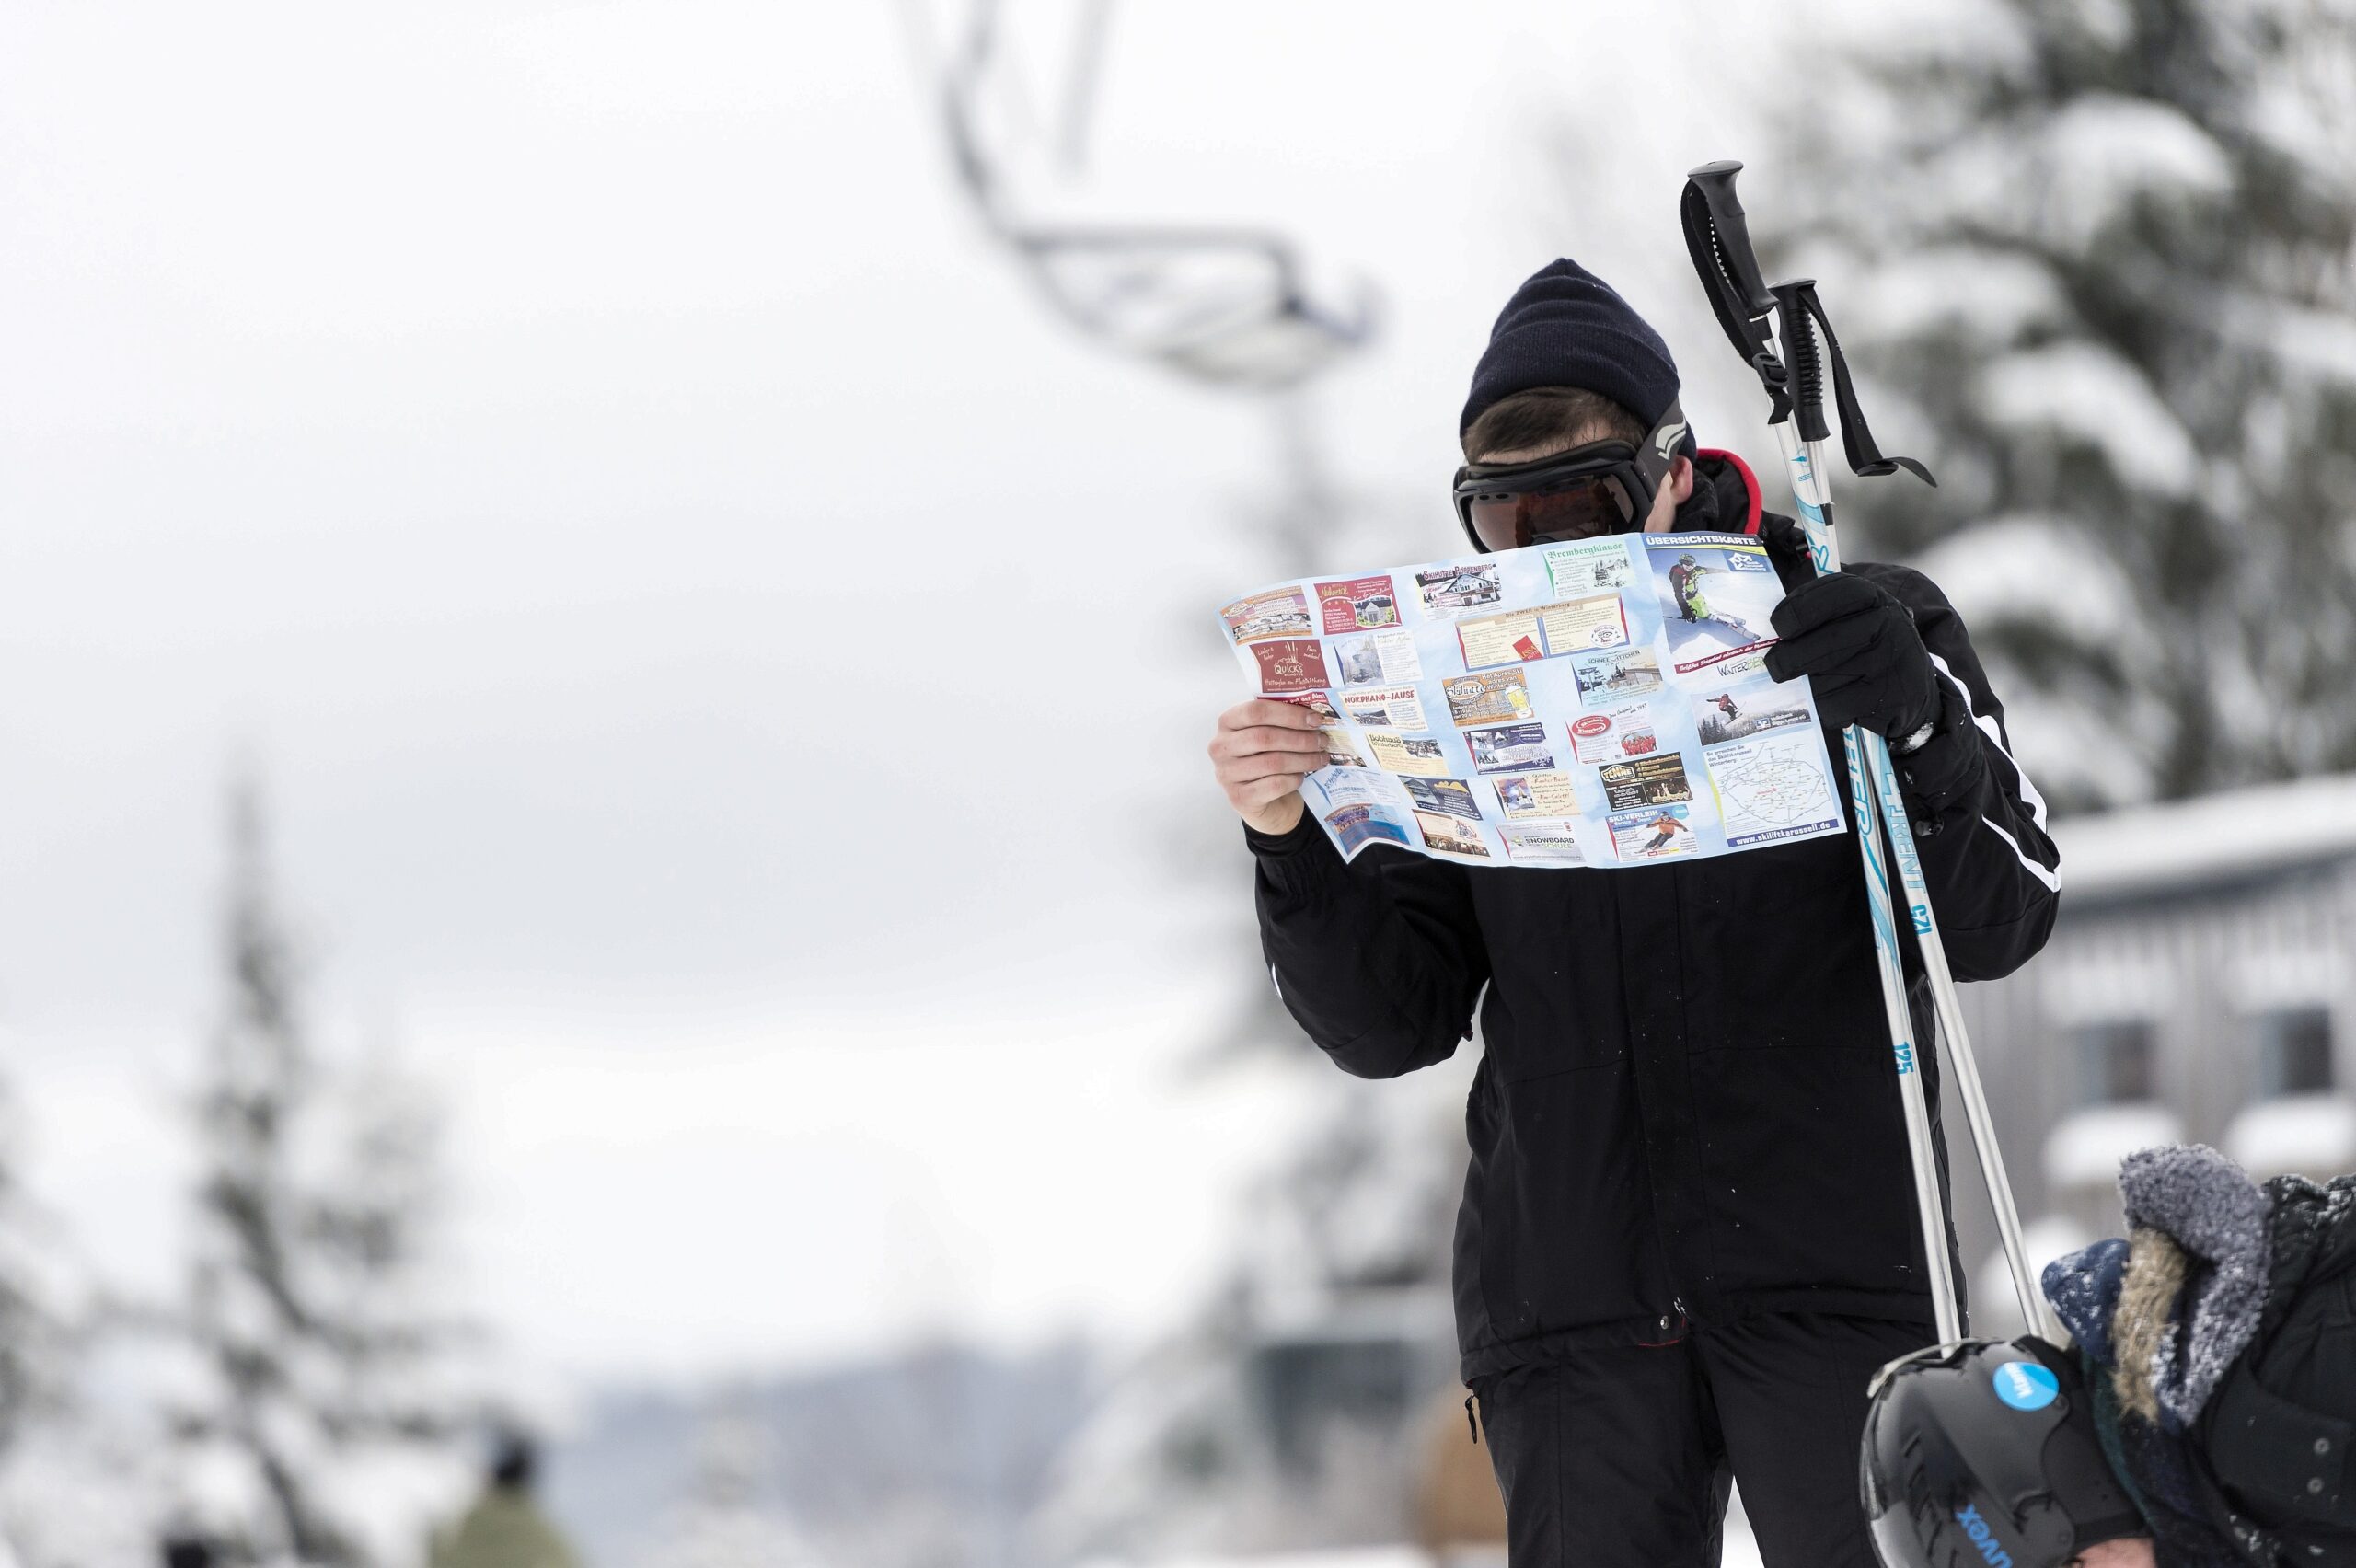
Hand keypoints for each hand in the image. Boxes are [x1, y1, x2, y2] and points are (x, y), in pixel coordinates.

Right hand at [1209, 699, 1326, 835]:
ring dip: (1304, 760)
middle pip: (1264, 737)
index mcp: (1227, 723)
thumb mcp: (1268, 735)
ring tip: (1321, 758)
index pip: (1255, 711)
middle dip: (1300, 739)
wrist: (1260, 799)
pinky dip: (1294, 779)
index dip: (1288, 714)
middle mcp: (1220, 748)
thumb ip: (1281, 721)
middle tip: (1322, 741)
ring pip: (1273, 762)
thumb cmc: (1265, 758)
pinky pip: (1275, 785)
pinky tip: (1302, 776)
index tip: (1315, 719)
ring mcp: (1227, 774)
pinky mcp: (1240, 797)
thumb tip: (1314, 717)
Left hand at [1764, 573, 1938, 739]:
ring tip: (1806, 684)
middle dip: (1790, 657)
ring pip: (1826, 678)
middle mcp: (1887, 625)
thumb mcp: (1851, 616)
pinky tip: (1827, 702)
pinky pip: (1835, 706)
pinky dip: (1823, 707)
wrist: (1910, 686)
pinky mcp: (1886, 698)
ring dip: (1806, 686)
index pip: (1837, 593)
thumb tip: (1764, 624)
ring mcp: (1889, 663)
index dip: (1801, 608)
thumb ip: (1814, 611)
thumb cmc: (1864, 645)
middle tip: (1774, 665)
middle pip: (1827, 641)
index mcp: (1873, 598)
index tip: (1779, 625)